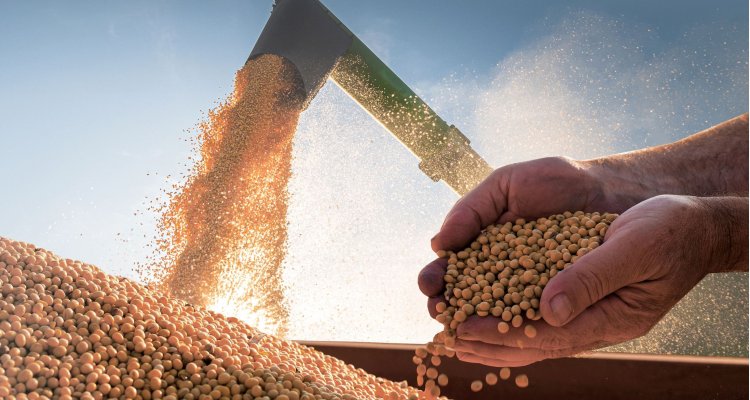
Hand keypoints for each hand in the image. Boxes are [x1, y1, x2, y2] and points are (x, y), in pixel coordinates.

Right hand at [418, 157, 620, 317]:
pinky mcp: (558, 302)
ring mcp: (529, 290)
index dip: (436, 278)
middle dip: (450, 308)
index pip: (452, 267)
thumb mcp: (506, 185)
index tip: (429, 285)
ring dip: (478, 327)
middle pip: (467, 297)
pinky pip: (535, 321)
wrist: (610, 190)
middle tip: (442, 314)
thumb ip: (471, 210)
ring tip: (464, 334)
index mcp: (482, 244)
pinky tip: (505, 339)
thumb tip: (437, 244)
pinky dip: (518, 333)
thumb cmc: (556, 182)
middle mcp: (501, 271)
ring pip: (497, 315)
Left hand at [451, 194, 718, 366]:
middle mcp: (598, 322)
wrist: (694, 223)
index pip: (547, 336)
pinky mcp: (585, 297)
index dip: (503, 333)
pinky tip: (486, 310)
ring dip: (494, 334)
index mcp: (613, 316)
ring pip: (535, 334)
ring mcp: (592, 313)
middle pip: (534, 342)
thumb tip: (548, 310)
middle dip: (488, 340)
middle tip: (445, 335)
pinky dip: (510, 317)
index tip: (463, 328)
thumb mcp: (636, 245)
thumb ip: (593, 277)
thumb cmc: (670, 230)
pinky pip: (541, 316)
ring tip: (454, 331)